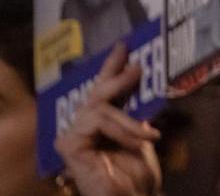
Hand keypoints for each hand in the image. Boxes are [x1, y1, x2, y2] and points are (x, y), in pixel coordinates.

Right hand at [55, 42, 161, 195]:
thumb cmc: (136, 175)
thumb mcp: (142, 135)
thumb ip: (137, 112)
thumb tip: (145, 84)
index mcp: (100, 123)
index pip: (102, 90)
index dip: (112, 67)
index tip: (123, 46)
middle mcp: (82, 127)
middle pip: (97, 92)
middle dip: (117, 76)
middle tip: (138, 65)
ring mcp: (72, 135)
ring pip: (101, 107)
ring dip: (129, 121)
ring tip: (148, 136)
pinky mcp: (68, 144)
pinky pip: (98, 121)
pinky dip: (122, 129)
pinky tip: (138, 141)